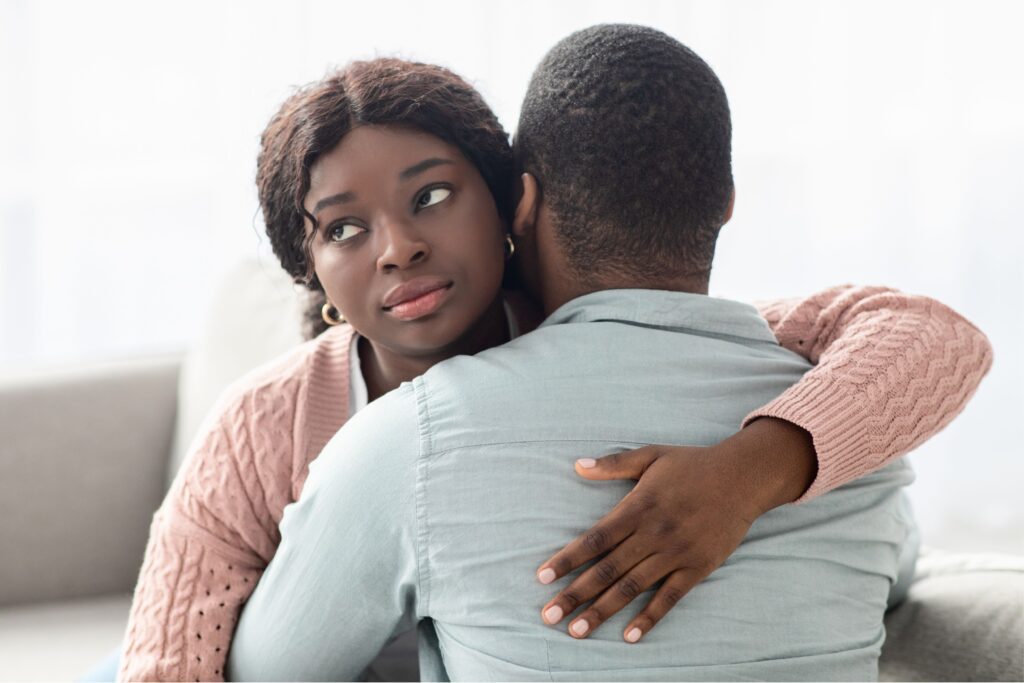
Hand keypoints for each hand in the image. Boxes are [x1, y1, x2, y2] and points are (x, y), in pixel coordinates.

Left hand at [535, 418, 815, 642]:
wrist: (744, 477)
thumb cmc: (692, 464)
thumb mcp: (651, 455)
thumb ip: (613, 464)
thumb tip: (577, 465)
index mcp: (638, 507)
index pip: (595, 539)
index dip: (568, 559)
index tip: (542, 577)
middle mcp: (653, 534)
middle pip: (607, 569)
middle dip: (575, 594)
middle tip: (548, 616)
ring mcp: (676, 553)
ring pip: (633, 587)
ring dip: (603, 610)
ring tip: (577, 631)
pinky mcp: (697, 568)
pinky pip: (670, 597)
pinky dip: (650, 618)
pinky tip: (629, 635)